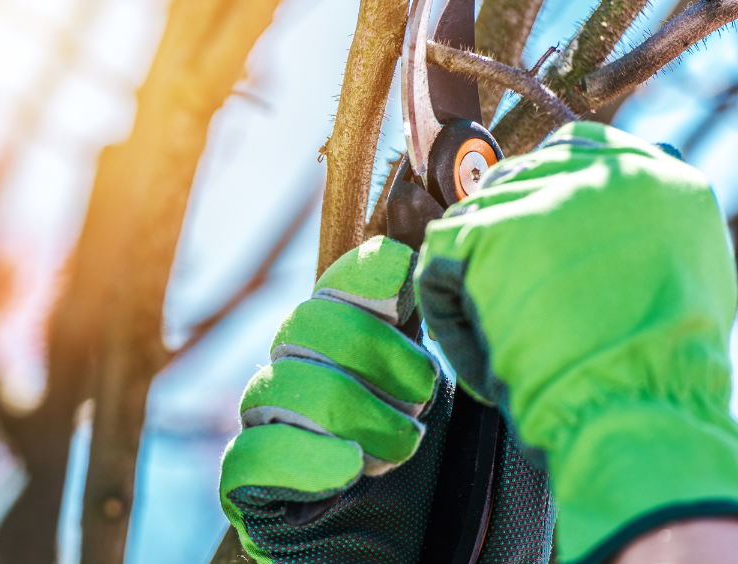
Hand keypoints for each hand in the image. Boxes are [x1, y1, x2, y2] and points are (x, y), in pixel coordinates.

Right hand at [218, 236, 449, 562]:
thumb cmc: (479, 504)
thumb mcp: (490, 413)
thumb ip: (467, 341)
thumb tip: (436, 234)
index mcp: (365, 358)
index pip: (340, 286)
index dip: (367, 274)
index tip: (408, 283)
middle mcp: (311, 388)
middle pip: (304, 323)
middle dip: (368, 349)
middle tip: (421, 395)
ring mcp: (277, 441)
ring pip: (274, 385)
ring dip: (346, 409)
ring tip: (399, 452)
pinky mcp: (253, 498)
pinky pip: (247, 458)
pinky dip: (301, 457)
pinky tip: (347, 469)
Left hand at [415, 121, 737, 563]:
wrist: (641, 403)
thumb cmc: (668, 368)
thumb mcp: (694, 274)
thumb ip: (656, 223)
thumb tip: (643, 176)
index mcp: (654, 176)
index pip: (576, 148)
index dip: (547, 195)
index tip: (536, 240)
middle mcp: (599, 171)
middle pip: (518, 179)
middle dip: (506, 236)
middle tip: (514, 298)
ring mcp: (540, 196)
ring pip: (474, 217)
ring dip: (476, 276)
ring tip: (507, 335)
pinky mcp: (489, 231)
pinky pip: (439, 259)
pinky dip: (449, 311)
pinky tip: (482, 347)